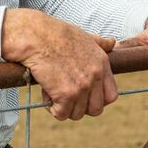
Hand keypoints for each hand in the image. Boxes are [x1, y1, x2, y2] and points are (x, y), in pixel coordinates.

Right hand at [1, 9, 117, 120]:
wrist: (36, 35)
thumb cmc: (55, 33)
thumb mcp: (83, 36)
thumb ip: (99, 43)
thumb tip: (112, 42)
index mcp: (102, 63)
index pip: (111, 96)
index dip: (96, 100)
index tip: (84, 97)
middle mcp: (95, 76)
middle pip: (95, 109)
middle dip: (80, 107)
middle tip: (66, 97)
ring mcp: (82, 87)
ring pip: (77, 114)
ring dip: (64, 107)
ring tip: (52, 90)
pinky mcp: (66, 95)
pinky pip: (61, 114)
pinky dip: (52, 108)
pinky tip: (46, 92)